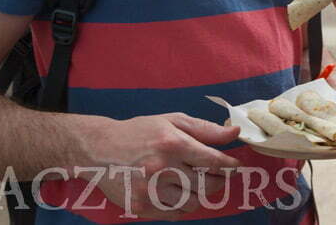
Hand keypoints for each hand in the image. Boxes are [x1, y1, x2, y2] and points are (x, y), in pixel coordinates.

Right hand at [83, 113, 240, 218]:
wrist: (100, 149)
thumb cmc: (140, 132)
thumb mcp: (172, 121)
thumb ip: (205, 129)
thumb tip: (234, 133)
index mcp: (173, 144)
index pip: (213, 160)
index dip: (229, 165)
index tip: (235, 166)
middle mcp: (163, 169)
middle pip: (206, 184)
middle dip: (218, 181)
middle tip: (218, 175)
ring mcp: (151, 191)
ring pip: (192, 202)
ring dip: (201, 195)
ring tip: (198, 184)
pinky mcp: (141, 207)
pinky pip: (174, 214)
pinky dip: (183, 206)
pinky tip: (180, 193)